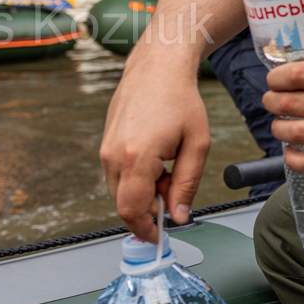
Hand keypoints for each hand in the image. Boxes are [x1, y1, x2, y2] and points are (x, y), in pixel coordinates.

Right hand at [101, 59, 211, 240]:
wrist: (157, 67)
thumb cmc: (181, 100)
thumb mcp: (197, 145)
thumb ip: (187, 185)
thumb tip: (178, 216)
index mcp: (137, 157)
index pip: (132, 210)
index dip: (146, 229)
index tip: (160, 236)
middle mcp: (113, 155)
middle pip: (124, 204)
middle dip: (149, 209)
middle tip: (174, 190)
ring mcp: (106, 149)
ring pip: (119, 191)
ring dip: (144, 193)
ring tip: (169, 168)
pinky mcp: (105, 143)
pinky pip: (117, 175)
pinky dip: (136, 178)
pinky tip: (157, 159)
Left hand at [263, 48, 303, 173]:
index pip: (300, 74)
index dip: (277, 77)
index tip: (273, 80)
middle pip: (290, 103)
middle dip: (271, 102)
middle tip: (270, 101)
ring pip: (295, 132)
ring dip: (278, 128)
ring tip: (279, 125)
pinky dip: (292, 158)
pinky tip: (291, 150)